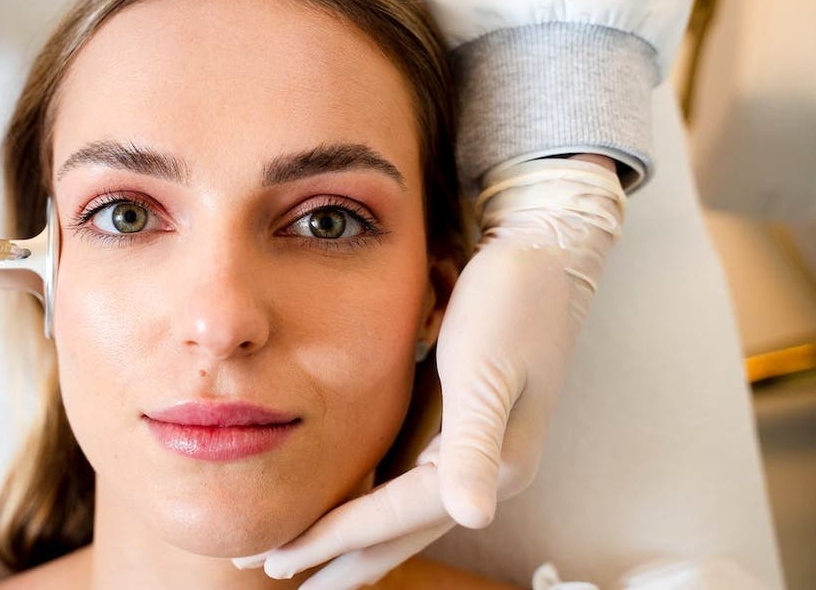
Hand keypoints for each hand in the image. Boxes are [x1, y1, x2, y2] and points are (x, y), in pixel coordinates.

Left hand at [233, 155, 624, 587]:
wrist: (545, 257)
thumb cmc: (510, 302)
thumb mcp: (484, 371)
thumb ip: (476, 445)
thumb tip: (475, 517)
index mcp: (490, 464)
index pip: (391, 517)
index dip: (331, 541)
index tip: (277, 559)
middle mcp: (483, 472)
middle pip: (395, 534)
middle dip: (334, 559)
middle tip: (270, 569)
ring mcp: (471, 455)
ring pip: (398, 516)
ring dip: (349, 540)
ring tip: (299, 555)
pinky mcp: (457, 431)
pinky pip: (404, 484)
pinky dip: (369, 505)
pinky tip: (343, 506)